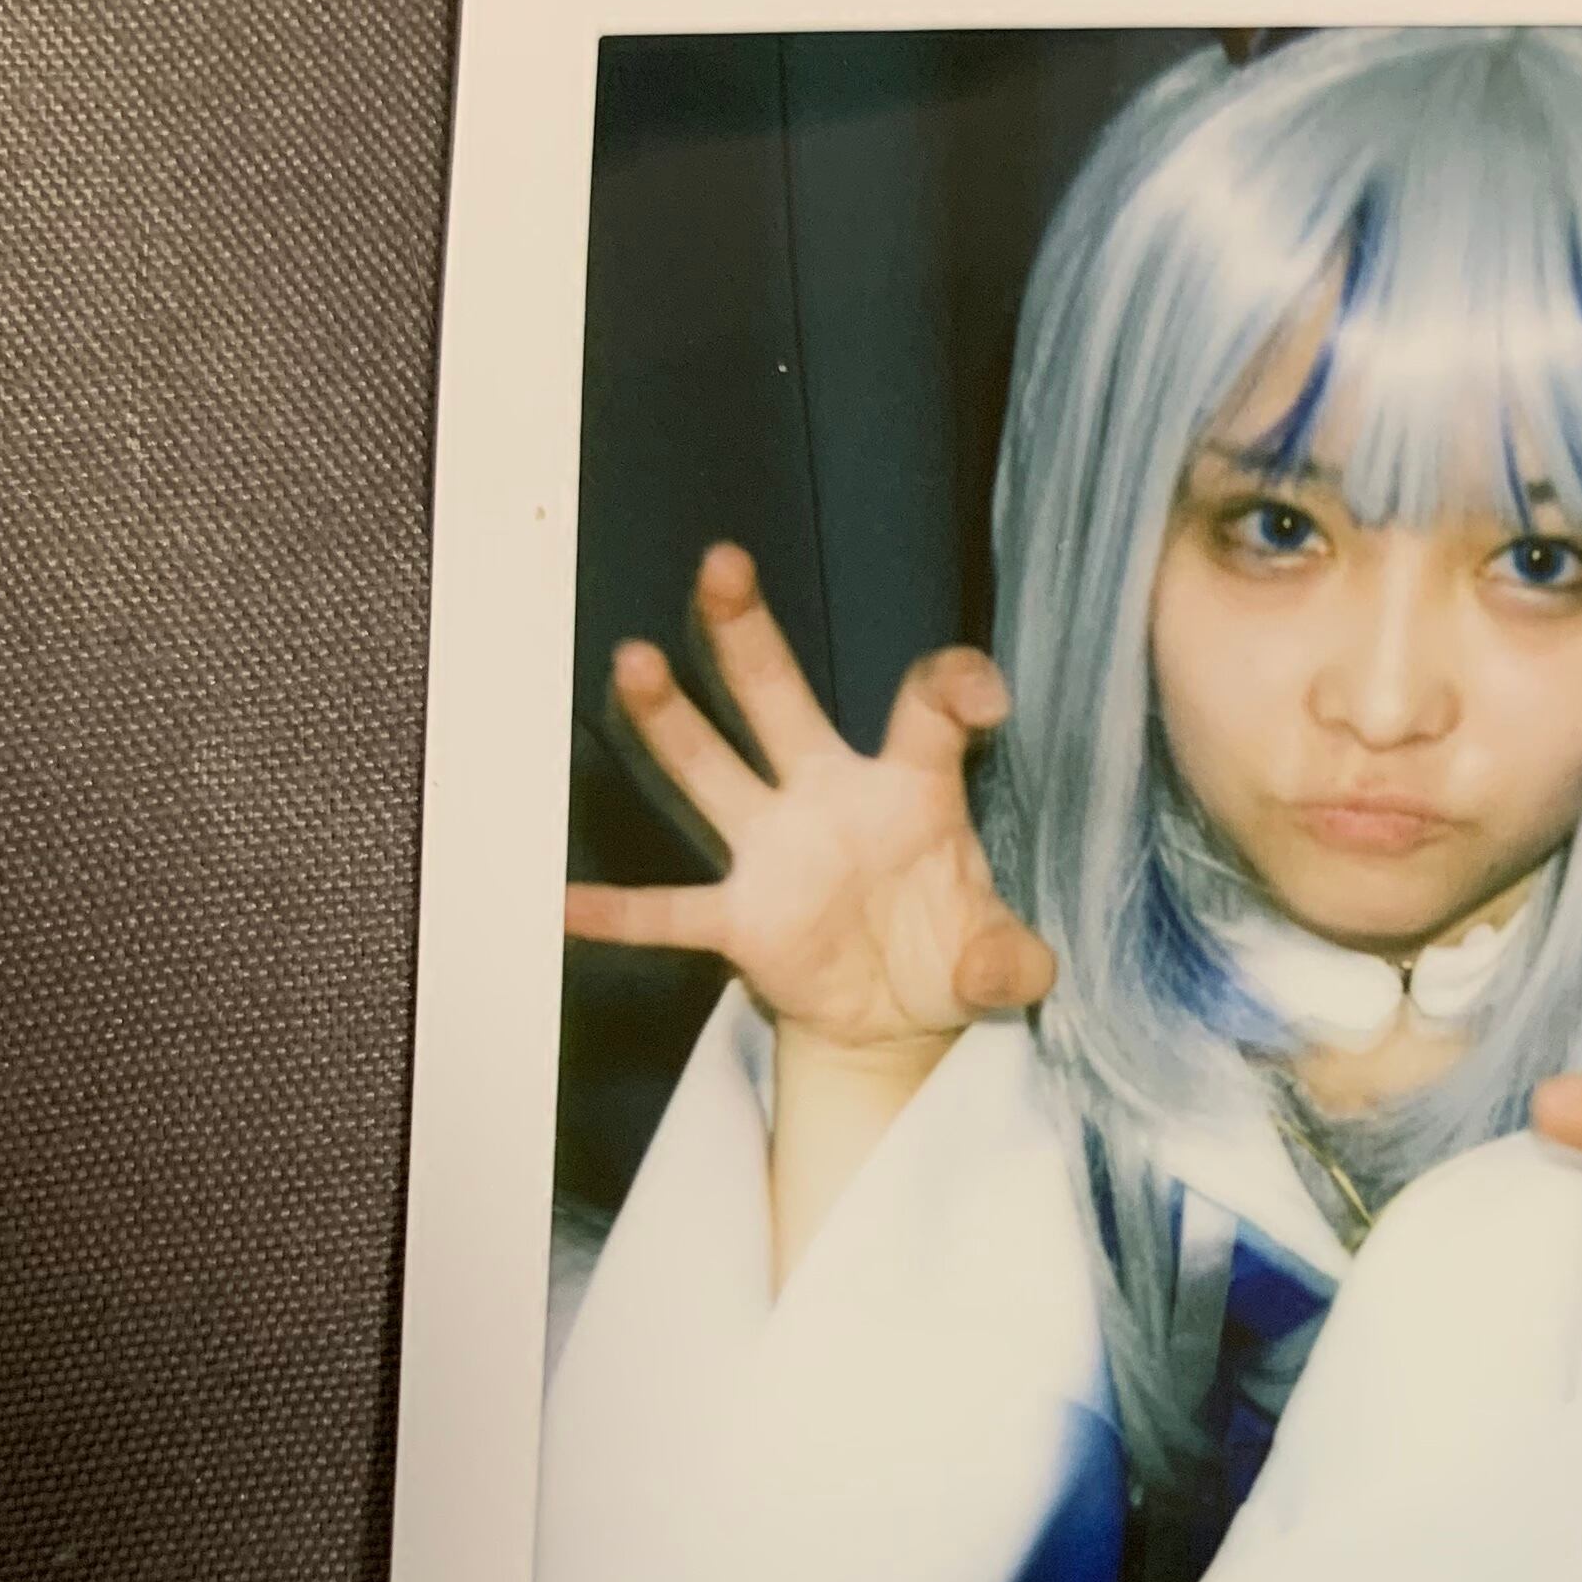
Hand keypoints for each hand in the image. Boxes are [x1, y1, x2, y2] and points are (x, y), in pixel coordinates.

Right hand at [565, 544, 1053, 1050]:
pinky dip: (622, 912)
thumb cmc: (948, 951)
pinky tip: (566, 902)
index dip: (956, 688)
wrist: (894, 1016)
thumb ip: (1009, 957)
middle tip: (723, 564)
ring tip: (632, 661)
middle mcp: (829, 797)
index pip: (930, 710)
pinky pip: (672, 911)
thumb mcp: (997, 957)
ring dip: (672, 719)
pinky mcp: (742, 917)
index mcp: (910, 788)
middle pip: (780, 698)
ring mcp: (775, 852)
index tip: (981, 697)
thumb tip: (1014, 970)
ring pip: (712, 769)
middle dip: (749, 634)